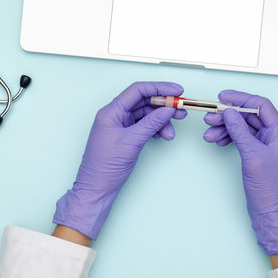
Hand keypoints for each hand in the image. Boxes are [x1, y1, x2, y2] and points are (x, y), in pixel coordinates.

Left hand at [53, 82, 186, 239]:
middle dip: (164, 105)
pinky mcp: (125, 136)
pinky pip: (144, 126)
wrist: (96, 189)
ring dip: (161, 120)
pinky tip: (163, 135)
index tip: (176, 90)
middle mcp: (115, 115)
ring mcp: (120, 125)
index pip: (137, 90)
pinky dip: (156, 129)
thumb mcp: (132, 142)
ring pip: (146, 115)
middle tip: (180, 108)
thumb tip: (167, 110)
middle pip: (144, 101)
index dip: (159, 88)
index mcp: (111, 112)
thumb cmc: (104, 167)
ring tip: (172, 131)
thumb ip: (151, 123)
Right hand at [203, 90, 277, 255]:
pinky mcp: (258, 153)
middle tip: (210, 117)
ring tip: (209, 133)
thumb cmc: (268, 188)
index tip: (223, 97)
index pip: (261, 105)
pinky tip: (218, 141)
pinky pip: (241, 138)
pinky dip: (229, 138)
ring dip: (225, 128)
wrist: (270, 212)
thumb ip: (239, 131)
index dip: (241, 98)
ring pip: (243, 127)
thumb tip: (228, 112)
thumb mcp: (251, 155)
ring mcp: (266, 145)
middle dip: (228, 116)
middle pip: (249, 115)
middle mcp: (275, 136)